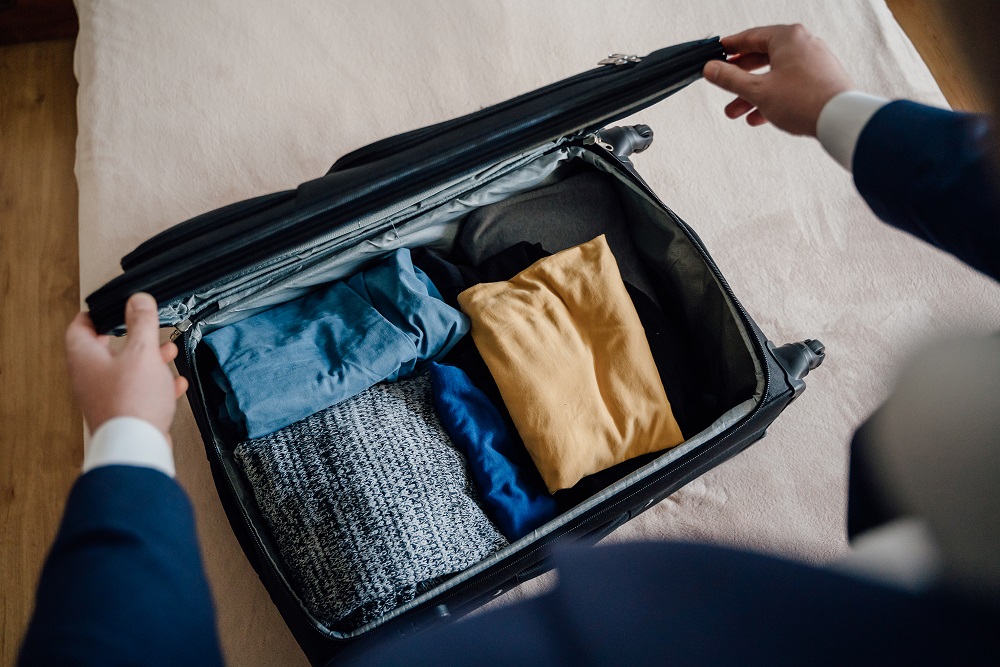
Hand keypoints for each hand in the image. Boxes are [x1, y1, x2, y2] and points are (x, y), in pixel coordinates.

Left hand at [65, 293, 187, 438]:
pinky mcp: (123, 413)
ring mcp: (105, 397)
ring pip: (125, 370)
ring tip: (168, 353)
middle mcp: (90, 378)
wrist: (136, 446)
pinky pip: (138, 392)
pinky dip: (156, 384)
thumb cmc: (132, 401)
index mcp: (85, 358)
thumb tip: (139, 300)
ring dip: (148, 360)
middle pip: (106, 349)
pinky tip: (174, 384)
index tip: (109, 308)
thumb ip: (142, 323)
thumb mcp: (142, 351)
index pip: (79, 327)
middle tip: (142, 327)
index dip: (94, 315)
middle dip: (131, 337)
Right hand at [703, 24, 853, 135]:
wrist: (841, 119)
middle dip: (739, 79)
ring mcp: (814, 62)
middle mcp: (803, 44)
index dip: (730, 48)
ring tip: (736, 112)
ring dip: (753, 94)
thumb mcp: (757, 90)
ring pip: (775, 75)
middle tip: (723, 85)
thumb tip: (711, 68)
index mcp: (788, 37)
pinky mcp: (821, 80)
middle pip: (762, 58)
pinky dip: (772, 98)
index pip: (750, 37)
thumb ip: (730, 79)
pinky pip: (790, 85)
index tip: (716, 55)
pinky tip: (759, 117)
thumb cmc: (804, 100)